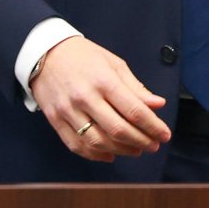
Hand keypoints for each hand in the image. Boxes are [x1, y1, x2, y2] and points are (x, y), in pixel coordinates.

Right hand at [29, 36, 171, 161]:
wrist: (45, 52)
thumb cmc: (82, 56)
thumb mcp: (113, 64)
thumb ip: (135, 87)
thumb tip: (157, 104)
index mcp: (103, 80)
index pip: (134, 110)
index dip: (153, 126)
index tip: (164, 134)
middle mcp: (85, 97)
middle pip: (118, 130)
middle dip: (141, 141)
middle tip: (154, 145)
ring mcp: (68, 110)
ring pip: (98, 142)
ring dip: (121, 150)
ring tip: (135, 149)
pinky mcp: (55, 120)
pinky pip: (76, 145)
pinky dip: (95, 155)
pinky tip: (109, 154)